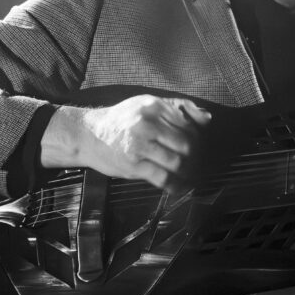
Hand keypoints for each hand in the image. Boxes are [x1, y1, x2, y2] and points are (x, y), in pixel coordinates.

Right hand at [43, 95, 210, 195]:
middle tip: (199, 166)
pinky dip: (175, 186)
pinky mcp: (133, 164)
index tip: (200, 149)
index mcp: (154, 106)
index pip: (189, 125)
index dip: (199, 140)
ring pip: (178, 162)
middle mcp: (148, 123)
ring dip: (188, 173)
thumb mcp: (147, 105)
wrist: (87, 134)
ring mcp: (139, 144)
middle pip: (187, 144)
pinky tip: (178, 188)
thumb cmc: (121, 121)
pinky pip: (163, 178)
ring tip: (190, 177)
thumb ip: (178, 108)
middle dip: (196, 158)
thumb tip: (208, 118)